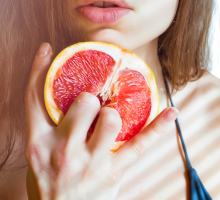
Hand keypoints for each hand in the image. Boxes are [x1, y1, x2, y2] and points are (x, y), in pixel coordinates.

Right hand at [25, 43, 178, 199]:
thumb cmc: (47, 183)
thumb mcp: (38, 155)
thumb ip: (47, 128)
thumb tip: (64, 97)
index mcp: (39, 144)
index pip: (34, 98)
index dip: (38, 69)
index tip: (47, 48)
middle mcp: (63, 150)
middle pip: (82, 103)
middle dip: (89, 98)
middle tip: (91, 104)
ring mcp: (90, 162)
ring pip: (110, 118)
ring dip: (112, 112)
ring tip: (109, 117)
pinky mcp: (112, 172)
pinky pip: (138, 144)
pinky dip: (157, 126)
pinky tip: (171, 112)